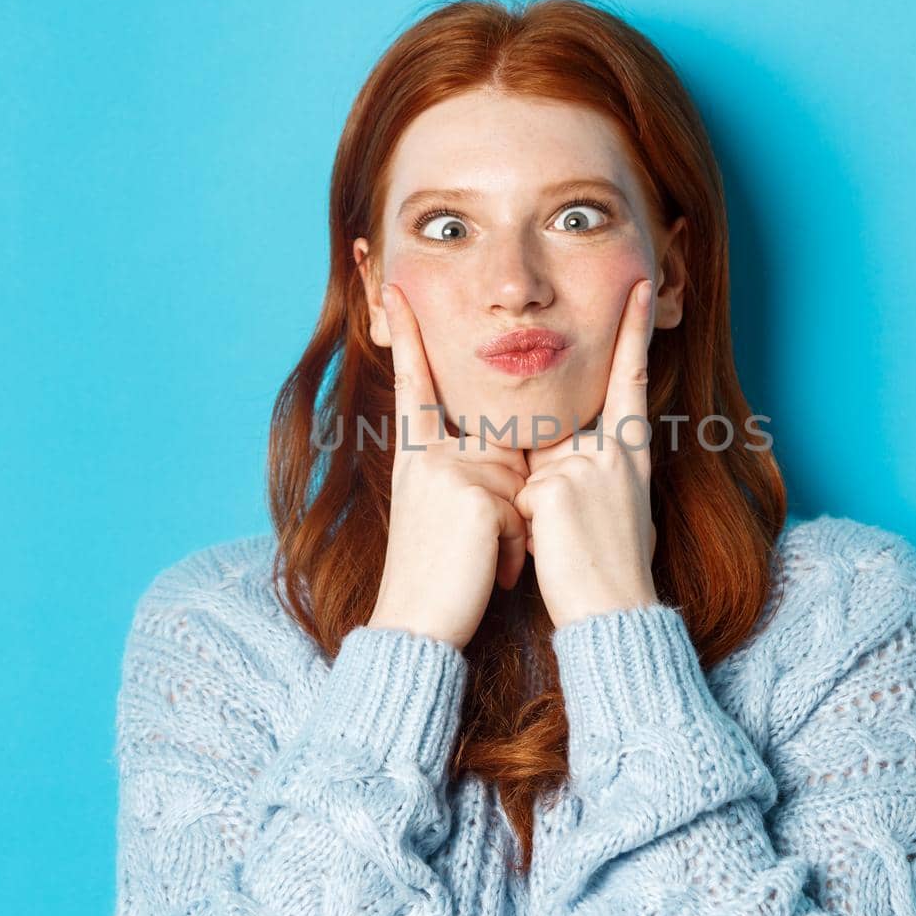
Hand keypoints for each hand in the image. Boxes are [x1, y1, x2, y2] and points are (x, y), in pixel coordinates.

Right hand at [369, 283, 531, 649]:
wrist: (415, 627)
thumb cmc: (437, 574)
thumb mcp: (442, 509)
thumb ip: (468, 470)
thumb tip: (511, 457)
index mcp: (417, 454)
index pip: (414, 382)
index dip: (406, 335)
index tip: (394, 288)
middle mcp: (429, 456)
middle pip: (502, 446)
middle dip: (510, 499)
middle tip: (476, 545)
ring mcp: (450, 473)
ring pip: (517, 482)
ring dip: (514, 530)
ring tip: (481, 563)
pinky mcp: (473, 499)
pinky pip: (520, 513)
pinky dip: (514, 549)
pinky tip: (488, 571)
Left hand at [513, 278, 659, 629]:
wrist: (613, 613)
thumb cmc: (609, 567)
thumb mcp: (612, 506)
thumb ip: (587, 469)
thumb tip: (557, 461)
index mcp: (630, 452)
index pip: (631, 379)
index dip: (634, 330)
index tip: (639, 284)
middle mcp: (613, 451)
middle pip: (556, 432)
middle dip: (545, 476)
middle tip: (567, 526)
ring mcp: (585, 466)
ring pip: (529, 467)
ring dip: (530, 509)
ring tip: (561, 548)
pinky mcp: (557, 488)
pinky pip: (519, 495)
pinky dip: (523, 526)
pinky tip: (550, 550)